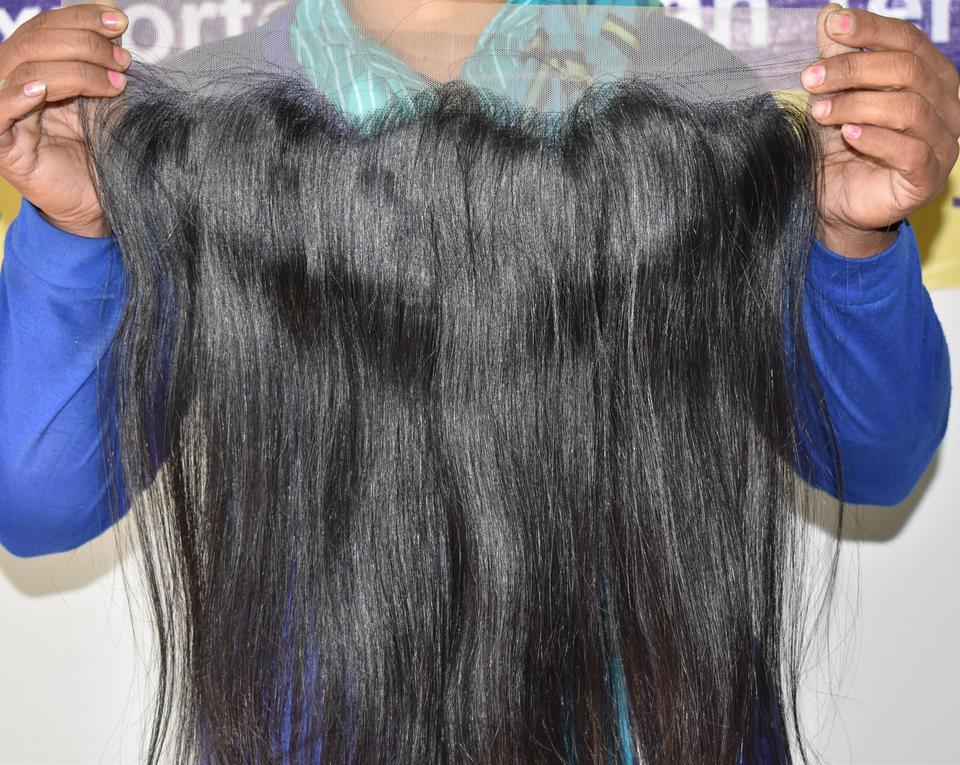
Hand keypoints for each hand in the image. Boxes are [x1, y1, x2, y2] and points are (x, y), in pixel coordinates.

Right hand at [0, 3, 130, 236]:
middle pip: (35, 41)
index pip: (46, 26)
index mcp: (34, 65)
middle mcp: (13, 82)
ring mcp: (3, 112)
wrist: (101, 203)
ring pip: (25, 69)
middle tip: (122, 62)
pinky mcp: (2, 146)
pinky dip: (17, 95)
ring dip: (75, 70)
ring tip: (113, 83)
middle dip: (85, 44)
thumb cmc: (102, 150)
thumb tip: (112, 16)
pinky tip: (41, 89)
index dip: (81, 17)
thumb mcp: (107, 98)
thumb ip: (105, 60)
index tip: (120, 23)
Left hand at [803, 4, 959, 257]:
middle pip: (906, 70)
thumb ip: (839, 57)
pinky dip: (876, 139)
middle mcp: (946, 104)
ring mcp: (943, 142)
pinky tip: (848, 134)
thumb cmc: (843, 146)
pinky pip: (909, 151)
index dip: (871, 28)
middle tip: (810, 78)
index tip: (834, 25)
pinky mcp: (927, 177)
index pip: (907, 40)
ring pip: (907, 109)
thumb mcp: (837, 96)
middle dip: (852, 69)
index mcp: (930, 75)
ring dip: (857, 104)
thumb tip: (830, 12)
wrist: (838, 204)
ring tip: (820, 110)